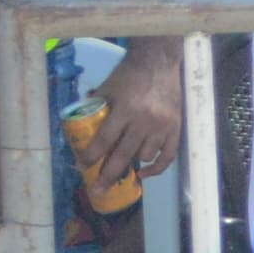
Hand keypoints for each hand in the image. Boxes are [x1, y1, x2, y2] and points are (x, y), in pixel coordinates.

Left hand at [79, 37, 189, 190]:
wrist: (159, 63)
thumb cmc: (129, 75)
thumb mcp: (108, 88)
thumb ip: (95, 106)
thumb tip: (78, 123)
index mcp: (125, 109)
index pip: (105, 140)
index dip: (92, 156)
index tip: (82, 166)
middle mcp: (144, 120)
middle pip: (123, 155)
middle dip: (108, 175)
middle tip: (98, 189)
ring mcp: (162, 126)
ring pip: (144, 156)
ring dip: (131, 163)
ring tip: (122, 165)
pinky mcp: (175, 128)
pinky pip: (167, 156)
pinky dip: (156, 168)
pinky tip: (144, 173)